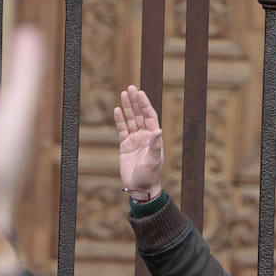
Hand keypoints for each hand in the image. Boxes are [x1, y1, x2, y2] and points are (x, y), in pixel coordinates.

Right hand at [0, 28, 44, 238]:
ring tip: (24, 54)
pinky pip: (9, 117)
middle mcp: (16, 135)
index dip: (26, 61)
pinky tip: (3, 96)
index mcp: (11, 132)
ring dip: (21, 79)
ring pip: (18, 104)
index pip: (22, 89)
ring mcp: (11, 146)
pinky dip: (10, 98)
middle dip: (27, 63)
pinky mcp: (3, 154)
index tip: (30, 34)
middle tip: (30, 35)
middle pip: (24, 92)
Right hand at [115, 85, 163, 199]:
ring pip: (131, 119)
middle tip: (131, 87)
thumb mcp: (153, 161)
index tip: (140, 93)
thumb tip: (158, 130)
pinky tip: (116, 110)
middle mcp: (145, 136)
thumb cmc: (150, 175)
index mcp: (154, 138)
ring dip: (127, 107)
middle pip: (140, 114)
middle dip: (136, 101)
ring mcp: (135, 140)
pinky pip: (122, 129)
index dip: (145, 104)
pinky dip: (120, 120)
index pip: (150, 116)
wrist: (140, 188)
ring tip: (123, 93)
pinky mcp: (126, 145)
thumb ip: (155, 146)